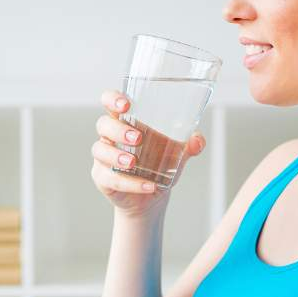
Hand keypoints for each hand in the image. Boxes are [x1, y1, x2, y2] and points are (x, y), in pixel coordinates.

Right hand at [91, 89, 204, 218]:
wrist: (151, 197)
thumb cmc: (158, 166)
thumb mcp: (176, 153)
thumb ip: (188, 145)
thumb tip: (197, 140)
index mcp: (125, 122)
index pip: (109, 102)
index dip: (113, 99)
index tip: (126, 105)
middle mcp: (110, 137)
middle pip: (103, 125)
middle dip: (118, 130)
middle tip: (138, 138)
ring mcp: (103, 158)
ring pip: (100, 150)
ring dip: (116, 156)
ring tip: (134, 163)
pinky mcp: (103, 178)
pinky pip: (110, 178)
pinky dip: (130, 183)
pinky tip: (147, 185)